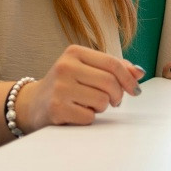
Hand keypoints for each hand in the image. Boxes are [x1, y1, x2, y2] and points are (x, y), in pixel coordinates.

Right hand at [14, 45, 144, 132]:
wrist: (31, 104)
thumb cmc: (66, 85)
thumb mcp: (86, 68)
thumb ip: (114, 68)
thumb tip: (139, 72)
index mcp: (74, 52)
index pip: (113, 64)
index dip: (129, 78)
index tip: (135, 89)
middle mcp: (65, 67)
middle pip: (110, 83)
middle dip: (118, 95)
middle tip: (114, 101)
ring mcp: (59, 88)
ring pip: (102, 101)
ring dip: (102, 107)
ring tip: (91, 104)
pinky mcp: (56, 108)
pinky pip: (89, 117)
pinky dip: (89, 117)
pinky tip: (77, 112)